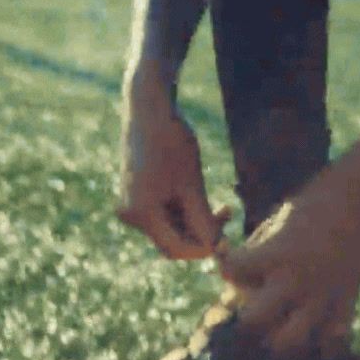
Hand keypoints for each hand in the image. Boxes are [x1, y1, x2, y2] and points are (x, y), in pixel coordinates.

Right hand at [118, 97, 230, 259]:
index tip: (229, 236)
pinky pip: (164, 215)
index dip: (204, 248)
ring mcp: (132, 206)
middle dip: (201, 234)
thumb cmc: (172, 142)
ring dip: (196, 222)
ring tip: (222, 206)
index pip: (176, 249)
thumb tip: (216, 249)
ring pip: (170, 228)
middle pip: (172, 241)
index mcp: (141, 213)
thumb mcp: (192, 184)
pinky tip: (201, 196)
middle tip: (227, 214)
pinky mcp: (137, 196)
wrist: (149, 109)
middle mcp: (131, 215)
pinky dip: (185, 211)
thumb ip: (203, 220)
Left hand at [217, 166, 359, 357]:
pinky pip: (333, 336)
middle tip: (254, 301)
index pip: (231, 272)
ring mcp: (324, 293)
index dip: (229, 267)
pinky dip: (322, 338)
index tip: (236, 260)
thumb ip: (260, 248)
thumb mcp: (280, 217)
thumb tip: (243, 273)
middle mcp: (296, 278)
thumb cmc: (318, 197)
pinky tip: (315, 326)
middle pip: (252, 322)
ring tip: (280, 320)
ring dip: (279, 335)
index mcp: (275, 252)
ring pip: (291, 341)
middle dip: (246, 314)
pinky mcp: (349, 297)